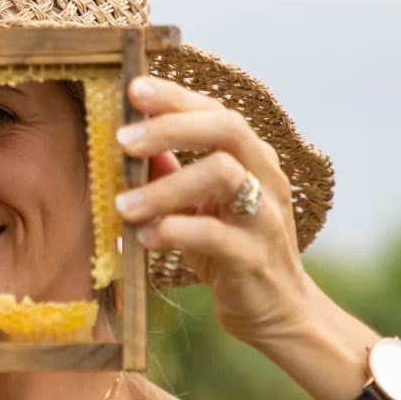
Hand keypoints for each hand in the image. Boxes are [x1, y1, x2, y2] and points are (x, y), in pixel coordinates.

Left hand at [114, 76, 316, 345]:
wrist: (278, 311)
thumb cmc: (230, 251)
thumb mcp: (198, 207)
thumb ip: (170, 173)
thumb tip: (128, 140)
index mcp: (250, 157)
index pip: (215, 110)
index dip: (175, 97)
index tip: (134, 88)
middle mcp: (264, 177)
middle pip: (227, 127)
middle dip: (171, 127)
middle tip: (122, 140)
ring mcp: (264, 215)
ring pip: (223, 175)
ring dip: (165, 186)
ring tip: (122, 204)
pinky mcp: (254, 257)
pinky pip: (214, 235)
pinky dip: (174, 232)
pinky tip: (144, 238)